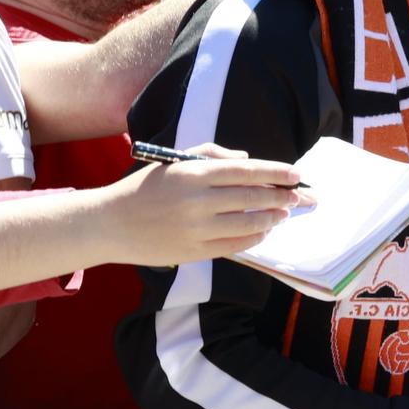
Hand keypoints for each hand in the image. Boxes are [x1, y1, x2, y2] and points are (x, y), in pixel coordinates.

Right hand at [106, 143, 311, 262]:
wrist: (110, 223)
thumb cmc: (145, 188)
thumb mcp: (175, 162)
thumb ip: (212, 156)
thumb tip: (248, 160)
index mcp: (194, 174)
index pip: (247, 171)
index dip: (276, 172)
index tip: (297, 174)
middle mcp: (198, 201)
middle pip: (254, 197)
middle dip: (283, 196)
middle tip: (299, 197)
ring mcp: (197, 229)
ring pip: (250, 224)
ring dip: (273, 218)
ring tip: (284, 213)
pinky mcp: (195, 252)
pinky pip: (236, 246)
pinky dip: (255, 237)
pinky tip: (264, 230)